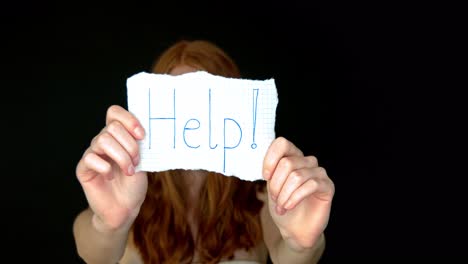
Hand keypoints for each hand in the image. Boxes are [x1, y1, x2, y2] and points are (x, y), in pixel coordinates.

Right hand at [76, 105, 147, 232]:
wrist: (125, 208)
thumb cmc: (134, 184)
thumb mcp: (142, 160)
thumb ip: (138, 143)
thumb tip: (142, 128)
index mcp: (117, 136)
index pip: (114, 113)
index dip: (128, 119)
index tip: (141, 135)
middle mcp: (103, 141)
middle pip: (111, 127)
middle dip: (129, 145)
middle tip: (136, 161)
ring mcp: (92, 154)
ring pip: (102, 140)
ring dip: (121, 156)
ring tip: (129, 171)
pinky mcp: (83, 168)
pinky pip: (91, 158)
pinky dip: (105, 167)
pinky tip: (111, 177)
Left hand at [263, 137, 334, 249]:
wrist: (294, 229)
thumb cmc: (282, 206)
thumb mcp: (271, 187)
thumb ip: (272, 171)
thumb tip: (267, 163)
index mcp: (292, 157)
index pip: (282, 144)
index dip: (270, 159)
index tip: (266, 177)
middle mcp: (307, 161)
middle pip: (287, 163)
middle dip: (276, 184)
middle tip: (275, 199)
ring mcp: (319, 172)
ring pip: (297, 176)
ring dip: (284, 194)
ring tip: (281, 206)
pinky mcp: (327, 186)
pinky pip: (310, 185)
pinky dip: (295, 198)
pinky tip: (289, 206)